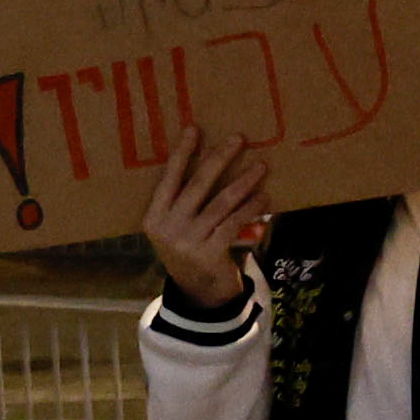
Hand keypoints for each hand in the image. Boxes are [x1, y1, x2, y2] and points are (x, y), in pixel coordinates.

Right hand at [136, 125, 270, 314]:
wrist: (198, 291)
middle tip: (238, 139)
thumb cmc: (190, 248)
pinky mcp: (210, 253)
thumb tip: (212, 162)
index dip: (182, 153)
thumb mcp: (177, 227)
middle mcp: (168, 227)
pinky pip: (234, 223)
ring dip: (243, 182)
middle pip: (196, 185)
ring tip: (261, 167)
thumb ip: (185, 203)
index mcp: (154, 217)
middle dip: (219, 159)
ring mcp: (188, 241)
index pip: (169, 178)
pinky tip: (264, 197)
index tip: (195, 129)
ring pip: (220, 203)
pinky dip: (251, 209)